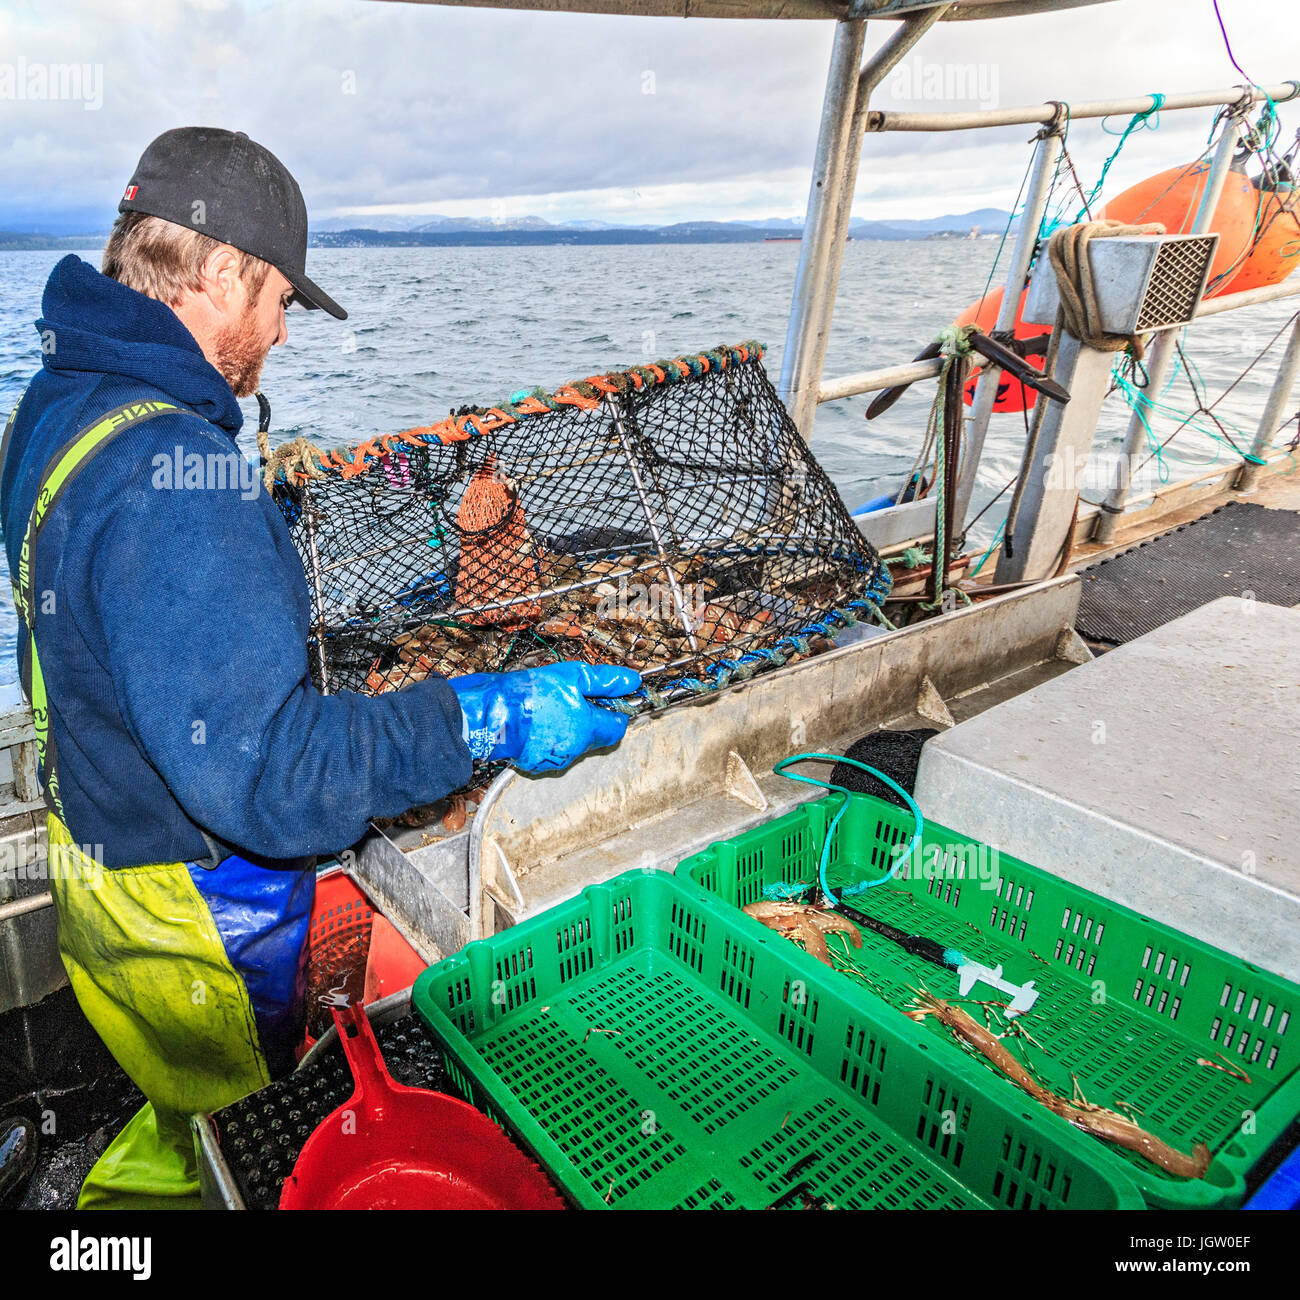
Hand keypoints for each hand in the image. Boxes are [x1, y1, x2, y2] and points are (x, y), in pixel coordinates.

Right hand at [449, 661, 640, 772]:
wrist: (490, 713)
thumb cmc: (531, 693)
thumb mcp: (572, 676)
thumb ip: (605, 681)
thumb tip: (634, 682)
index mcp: (588, 729)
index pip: (618, 727)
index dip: (616, 710)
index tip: (606, 696)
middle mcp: (575, 750)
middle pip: (596, 735)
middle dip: (590, 717)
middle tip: (571, 696)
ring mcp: (554, 759)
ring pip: (574, 742)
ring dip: (569, 726)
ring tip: (549, 706)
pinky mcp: (535, 764)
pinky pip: (552, 749)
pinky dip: (550, 736)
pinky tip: (536, 720)